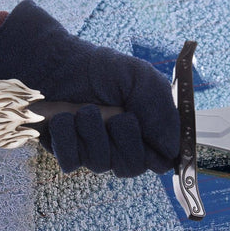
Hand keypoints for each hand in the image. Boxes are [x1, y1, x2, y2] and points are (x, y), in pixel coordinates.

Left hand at [0, 0, 179, 176]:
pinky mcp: (67, 153)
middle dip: (124, 139)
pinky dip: (67, 138)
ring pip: (101, 164)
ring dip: (92, 132)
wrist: (56, 62)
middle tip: (116, 115)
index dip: (157, 153)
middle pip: (132, 167)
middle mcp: (121, 146)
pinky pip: (71, 162)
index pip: (161, 161)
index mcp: (144, 131)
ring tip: (84, 109)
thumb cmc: (100, 70)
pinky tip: (64, 118)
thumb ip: (160, 109)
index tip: (148, 133)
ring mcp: (93, 152)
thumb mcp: (139, 78)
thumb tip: (173, 149)